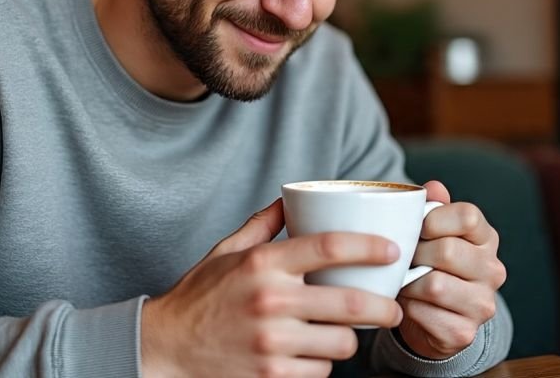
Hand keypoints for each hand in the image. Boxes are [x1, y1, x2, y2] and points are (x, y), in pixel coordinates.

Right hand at [141, 198, 403, 377]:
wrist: (166, 347)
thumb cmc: (200, 296)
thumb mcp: (226, 252)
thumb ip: (261, 225)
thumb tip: (288, 199)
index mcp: (263, 263)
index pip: (329, 246)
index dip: (369, 247)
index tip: (391, 250)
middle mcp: (271, 300)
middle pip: (351, 302)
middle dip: (385, 308)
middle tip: (393, 308)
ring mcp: (272, 342)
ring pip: (342, 343)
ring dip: (348, 339)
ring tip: (341, 333)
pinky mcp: (272, 376)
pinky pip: (320, 372)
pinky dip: (321, 365)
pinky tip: (310, 354)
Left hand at [396, 181, 506, 359]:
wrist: (432, 315)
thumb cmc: (428, 261)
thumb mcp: (431, 230)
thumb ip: (432, 206)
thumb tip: (433, 187)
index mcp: (486, 238)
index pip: (467, 216)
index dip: (433, 218)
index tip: (416, 227)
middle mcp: (492, 270)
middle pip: (447, 250)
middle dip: (415, 253)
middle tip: (403, 257)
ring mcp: (483, 304)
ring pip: (435, 285)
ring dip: (408, 282)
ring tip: (401, 278)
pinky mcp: (464, 332)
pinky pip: (425, 314)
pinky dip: (406, 307)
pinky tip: (406, 302)